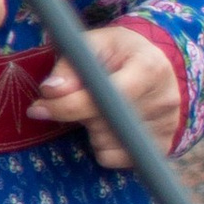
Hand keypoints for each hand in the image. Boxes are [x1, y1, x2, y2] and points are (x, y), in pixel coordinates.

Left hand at [30, 23, 183, 164]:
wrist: (160, 65)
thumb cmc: (121, 52)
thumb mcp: (94, 45)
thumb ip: (70, 66)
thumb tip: (50, 92)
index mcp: (149, 67)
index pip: (108, 96)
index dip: (68, 104)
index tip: (37, 108)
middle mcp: (163, 99)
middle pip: (102, 121)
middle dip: (77, 112)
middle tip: (77, 97)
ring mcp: (166, 126)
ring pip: (105, 142)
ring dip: (89, 129)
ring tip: (99, 109)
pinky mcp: (162, 146)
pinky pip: (114, 159)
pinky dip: (101, 146)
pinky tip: (108, 126)